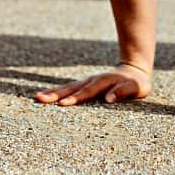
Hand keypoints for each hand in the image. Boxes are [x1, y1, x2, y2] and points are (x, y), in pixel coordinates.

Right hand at [34, 63, 151, 105]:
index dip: (76, 98)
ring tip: (37, 97)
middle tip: (40, 99)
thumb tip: (108, 99)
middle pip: (72, 88)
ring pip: (67, 87)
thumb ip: (124, 91)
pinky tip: (44, 96)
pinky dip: (56, 92)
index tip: (63, 104)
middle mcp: (92, 80)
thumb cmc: (137, 83)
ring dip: (52, 92)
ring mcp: (86, 82)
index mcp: (104, 82)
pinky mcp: (83, 85)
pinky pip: (68, 88)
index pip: (88, 92)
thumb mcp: (137, 88)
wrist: (133, 70)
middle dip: (56, 94)